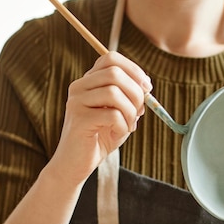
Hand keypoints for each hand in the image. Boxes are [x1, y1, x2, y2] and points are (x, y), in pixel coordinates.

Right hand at [49, 51, 150, 183]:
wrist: (76, 164)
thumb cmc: (100, 138)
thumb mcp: (120, 114)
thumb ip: (131, 98)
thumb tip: (146, 87)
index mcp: (88, 81)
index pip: (110, 58)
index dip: (134, 70)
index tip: (147, 88)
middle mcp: (79, 87)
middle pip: (114, 72)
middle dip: (136, 92)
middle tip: (139, 112)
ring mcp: (76, 102)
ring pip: (114, 92)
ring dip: (130, 111)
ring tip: (128, 126)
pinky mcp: (79, 119)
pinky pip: (112, 114)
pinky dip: (122, 126)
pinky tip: (116, 134)